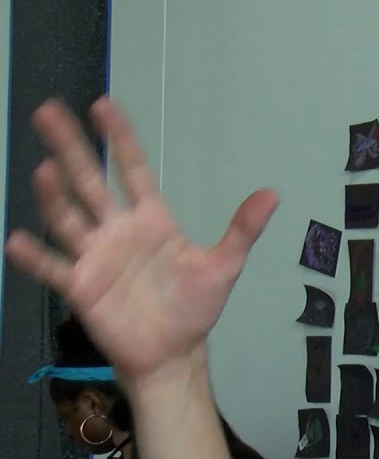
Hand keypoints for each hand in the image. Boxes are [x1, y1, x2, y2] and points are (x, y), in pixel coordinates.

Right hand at [4, 98, 277, 389]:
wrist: (174, 352)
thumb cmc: (195, 307)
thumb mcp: (225, 265)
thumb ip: (243, 229)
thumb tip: (273, 192)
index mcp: (151, 220)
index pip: (132, 170)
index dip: (120, 138)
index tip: (102, 106)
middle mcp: (117, 230)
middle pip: (90, 181)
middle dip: (71, 148)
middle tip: (49, 112)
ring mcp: (95, 257)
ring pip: (68, 218)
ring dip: (54, 196)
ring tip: (44, 170)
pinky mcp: (81, 287)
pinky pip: (54, 268)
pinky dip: (35, 256)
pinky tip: (17, 241)